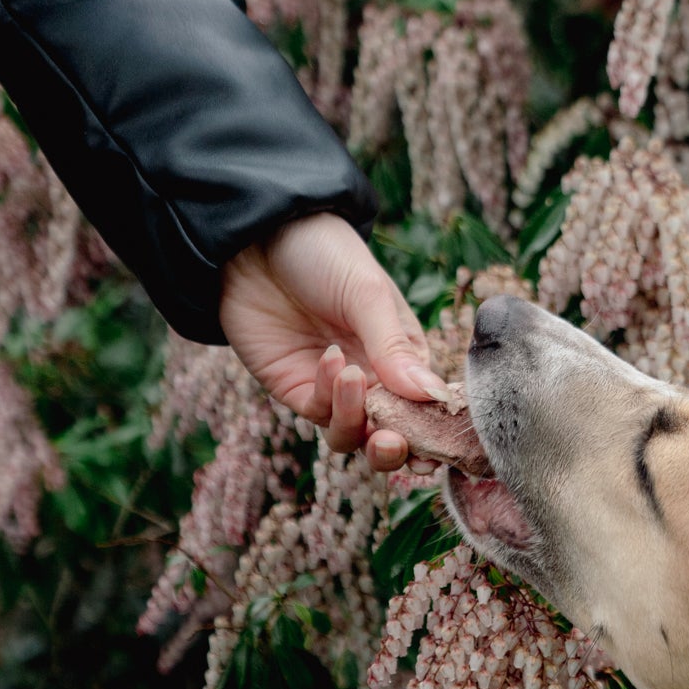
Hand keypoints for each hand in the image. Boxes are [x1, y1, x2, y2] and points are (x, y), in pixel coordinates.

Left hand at [219, 213, 445, 470]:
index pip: (426, 407)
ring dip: (355, 421)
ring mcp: (332, 387)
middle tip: (390, 442)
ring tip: (351, 380)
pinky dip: (327, 397)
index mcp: (404, 354)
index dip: (431, 431)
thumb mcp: (368, 294)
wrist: (256, 240)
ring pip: (352, 435)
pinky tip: (329, 359)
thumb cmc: (324, 254)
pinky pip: (318, 414)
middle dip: (393, 448)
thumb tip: (432, 396)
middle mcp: (373, 377)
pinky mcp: (296, 388)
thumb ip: (395, 348)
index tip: (432, 443)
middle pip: (391, 434)